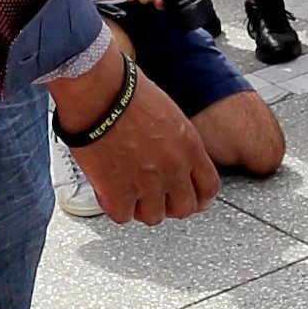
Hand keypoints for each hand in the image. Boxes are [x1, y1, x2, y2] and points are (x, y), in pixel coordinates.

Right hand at [56, 49, 218, 223]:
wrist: (98, 92)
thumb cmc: (126, 92)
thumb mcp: (168, 115)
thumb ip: (176, 143)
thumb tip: (170, 156)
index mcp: (190, 147)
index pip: (208, 188)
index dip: (198, 197)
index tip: (189, 197)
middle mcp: (173, 169)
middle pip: (184, 208)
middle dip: (169, 204)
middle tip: (154, 196)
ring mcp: (147, 183)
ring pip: (153, 216)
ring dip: (140, 207)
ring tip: (127, 190)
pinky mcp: (118, 193)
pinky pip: (123, 216)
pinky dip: (115, 206)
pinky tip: (109, 190)